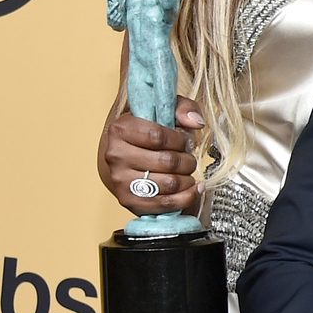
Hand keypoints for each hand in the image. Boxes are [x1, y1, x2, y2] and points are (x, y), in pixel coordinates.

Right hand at [101, 95, 204, 215]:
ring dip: (187, 178)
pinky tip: (192, 188)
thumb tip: (195, 122)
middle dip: (187, 160)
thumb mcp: (166, 111)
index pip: (158, 137)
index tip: (183, 141)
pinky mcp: (129, 200)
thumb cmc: (150, 133)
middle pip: (167, 161)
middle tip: (187, 158)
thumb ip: (183, 108)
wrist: (129, 158)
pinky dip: (187, 197)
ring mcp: (120, 180)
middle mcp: (116, 155)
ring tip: (185, 172)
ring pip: (170, 183)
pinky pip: (166, 203)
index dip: (179, 140)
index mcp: (120, 129)